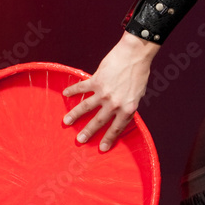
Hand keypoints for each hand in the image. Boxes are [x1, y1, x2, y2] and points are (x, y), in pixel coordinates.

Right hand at [62, 32, 159, 149]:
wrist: (135, 56)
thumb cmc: (139, 75)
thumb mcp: (137, 95)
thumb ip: (126, 106)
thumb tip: (118, 113)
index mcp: (127, 109)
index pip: (117, 128)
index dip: (109, 139)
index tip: (102, 148)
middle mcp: (114, 104)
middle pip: (98, 121)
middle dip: (88, 132)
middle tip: (79, 141)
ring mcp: (104, 93)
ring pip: (85, 107)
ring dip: (75, 115)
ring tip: (66, 122)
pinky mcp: (96, 81)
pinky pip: (81, 88)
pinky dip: (72, 91)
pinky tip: (65, 95)